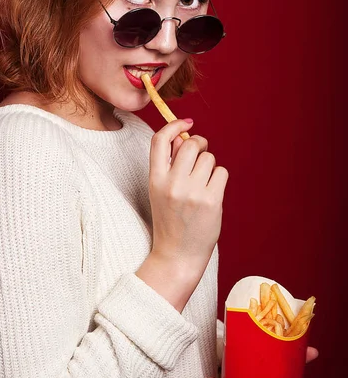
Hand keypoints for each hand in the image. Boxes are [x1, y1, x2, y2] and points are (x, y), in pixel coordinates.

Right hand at [149, 118, 227, 272]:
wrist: (178, 254)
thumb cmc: (170, 218)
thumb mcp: (160, 189)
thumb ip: (169, 163)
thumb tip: (183, 136)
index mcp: (155, 178)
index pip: (160, 140)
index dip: (173, 125)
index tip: (186, 122)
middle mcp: (172, 183)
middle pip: (191, 143)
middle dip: (199, 144)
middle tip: (200, 155)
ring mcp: (192, 192)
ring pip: (209, 157)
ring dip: (209, 166)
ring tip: (202, 183)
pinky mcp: (211, 201)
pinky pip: (221, 172)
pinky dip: (219, 179)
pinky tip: (211, 193)